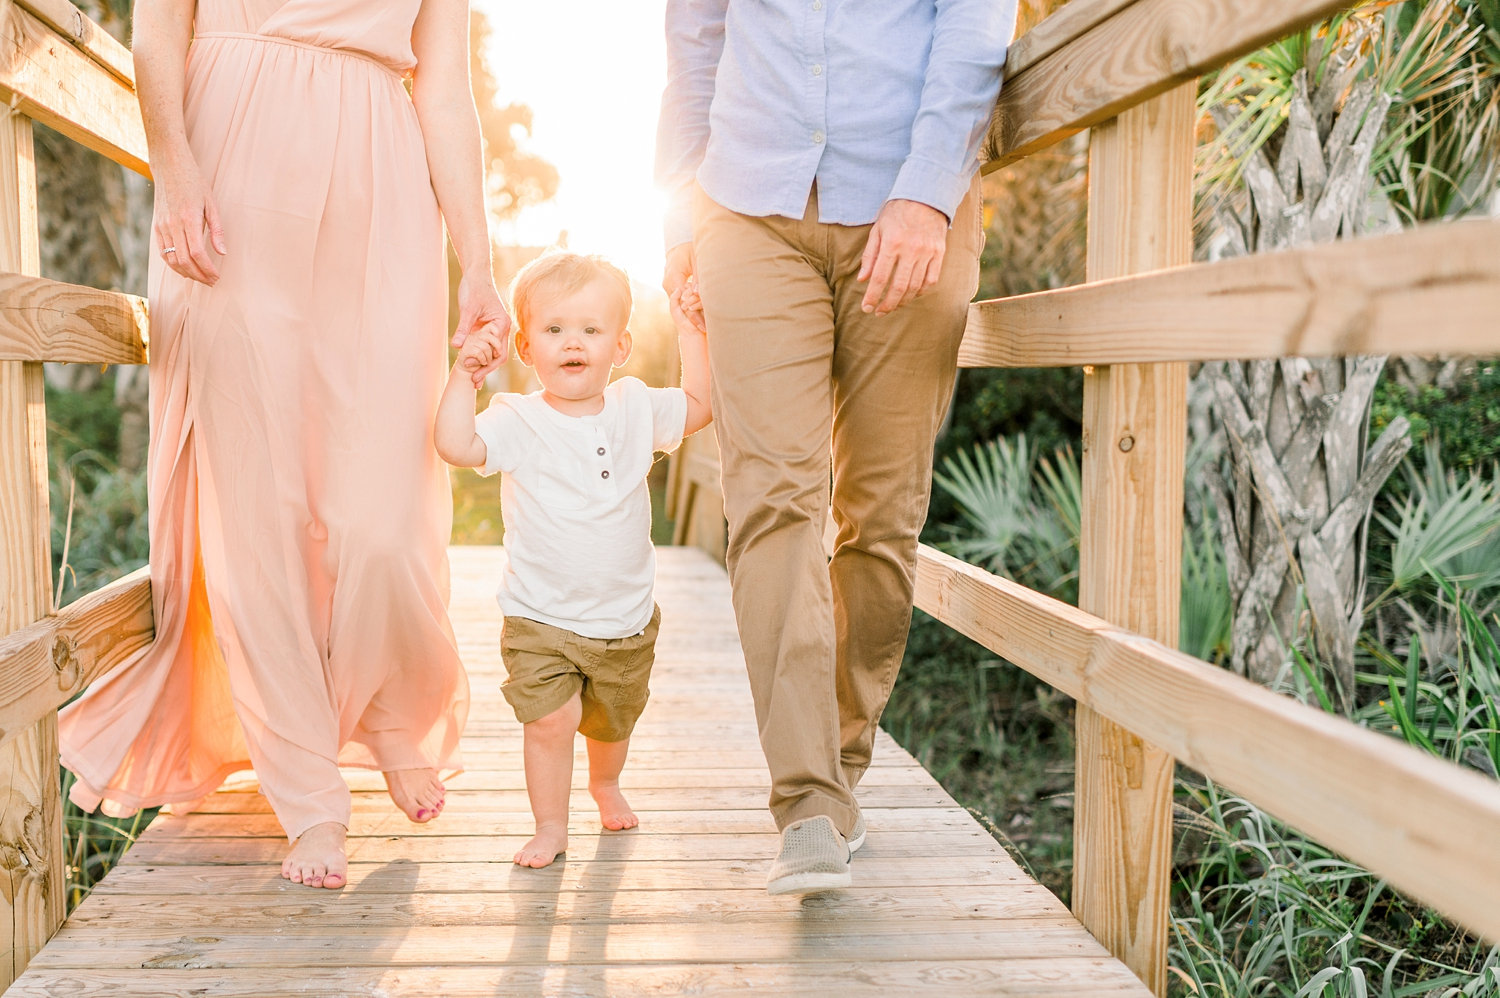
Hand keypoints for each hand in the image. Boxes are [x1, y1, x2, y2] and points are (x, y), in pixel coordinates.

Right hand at [153, 161, 226, 285]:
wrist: (169, 166)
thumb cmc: (194, 182)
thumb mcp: (211, 203)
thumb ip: (217, 230)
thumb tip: (222, 253)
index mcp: (188, 218)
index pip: (197, 253)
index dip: (207, 269)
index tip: (217, 277)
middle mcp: (172, 224)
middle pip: (184, 260)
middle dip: (199, 276)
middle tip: (212, 282)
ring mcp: (162, 226)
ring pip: (171, 259)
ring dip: (187, 273)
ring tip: (201, 278)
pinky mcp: (156, 226)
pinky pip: (163, 252)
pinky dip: (174, 264)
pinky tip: (186, 269)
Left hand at [452, 274, 510, 385]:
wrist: (475, 275)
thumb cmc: (473, 289)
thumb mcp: (467, 309)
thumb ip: (463, 328)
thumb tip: (456, 346)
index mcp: (501, 325)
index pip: (498, 352)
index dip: (486, 365)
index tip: (474, 374)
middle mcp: (501, 329)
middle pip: (498, 356)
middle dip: (486, 370)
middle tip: (474, 382)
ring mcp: (495, 330)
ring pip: (492, 353)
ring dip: (483, 365)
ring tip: (473, 379)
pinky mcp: (487, 328)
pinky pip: (485, 346)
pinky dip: (479, 356)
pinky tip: (471, 365)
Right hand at [662, 242, 705, 332]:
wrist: (679, 244)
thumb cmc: (689, 249)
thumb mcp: (697, 261)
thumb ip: (698, 278)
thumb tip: (698, 294)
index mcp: (674, 277)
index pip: (685, 301)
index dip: (695, 314)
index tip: (704, 324)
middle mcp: (668, 284)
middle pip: (682, 305)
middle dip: (694, 317)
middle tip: (706, 329)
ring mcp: (668, 286)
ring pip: (681, 303)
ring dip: (693, 313)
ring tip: (704, 327)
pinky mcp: (671, 286)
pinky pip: (680, 298)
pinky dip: (690, 305)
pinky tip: (700, 315)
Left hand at [858, 199, 948, 315]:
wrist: (926, 195)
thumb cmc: (896, 212)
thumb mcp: (878, 230)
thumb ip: (870, 256)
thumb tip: (863, 280)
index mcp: (892, 243)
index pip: (880, 278)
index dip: (873, 296)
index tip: (866, 308)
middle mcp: (911, 249)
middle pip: (899, 287)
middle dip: (887, 304)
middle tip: (879, 313)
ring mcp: (927, 252)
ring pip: (915, 286)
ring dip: (903, 301)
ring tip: (892, 306)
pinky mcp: (939, 253)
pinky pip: (931, 280)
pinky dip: (920, 292)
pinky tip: (911, 295)